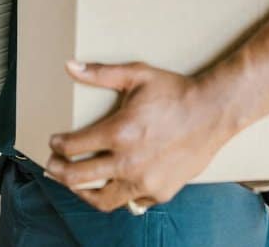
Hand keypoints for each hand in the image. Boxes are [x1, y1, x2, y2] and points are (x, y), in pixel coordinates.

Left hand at [42, 60, 232, 213]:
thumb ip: (101, 74)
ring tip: (76, 184)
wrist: (214, 111)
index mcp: (119, 132)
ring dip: (83, 191)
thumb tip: (70, 67)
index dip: (57, 145)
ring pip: (102, 199)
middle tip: (53, 166)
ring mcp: (145, 181)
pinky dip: (119, 195)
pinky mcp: (160, 192)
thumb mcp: (137, 75)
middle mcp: (129, 162)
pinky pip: (131, 201)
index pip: (72, 147)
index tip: (54, 143)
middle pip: (78, 178)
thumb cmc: (175, 91)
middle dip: (59, 172)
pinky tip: (113, 185)